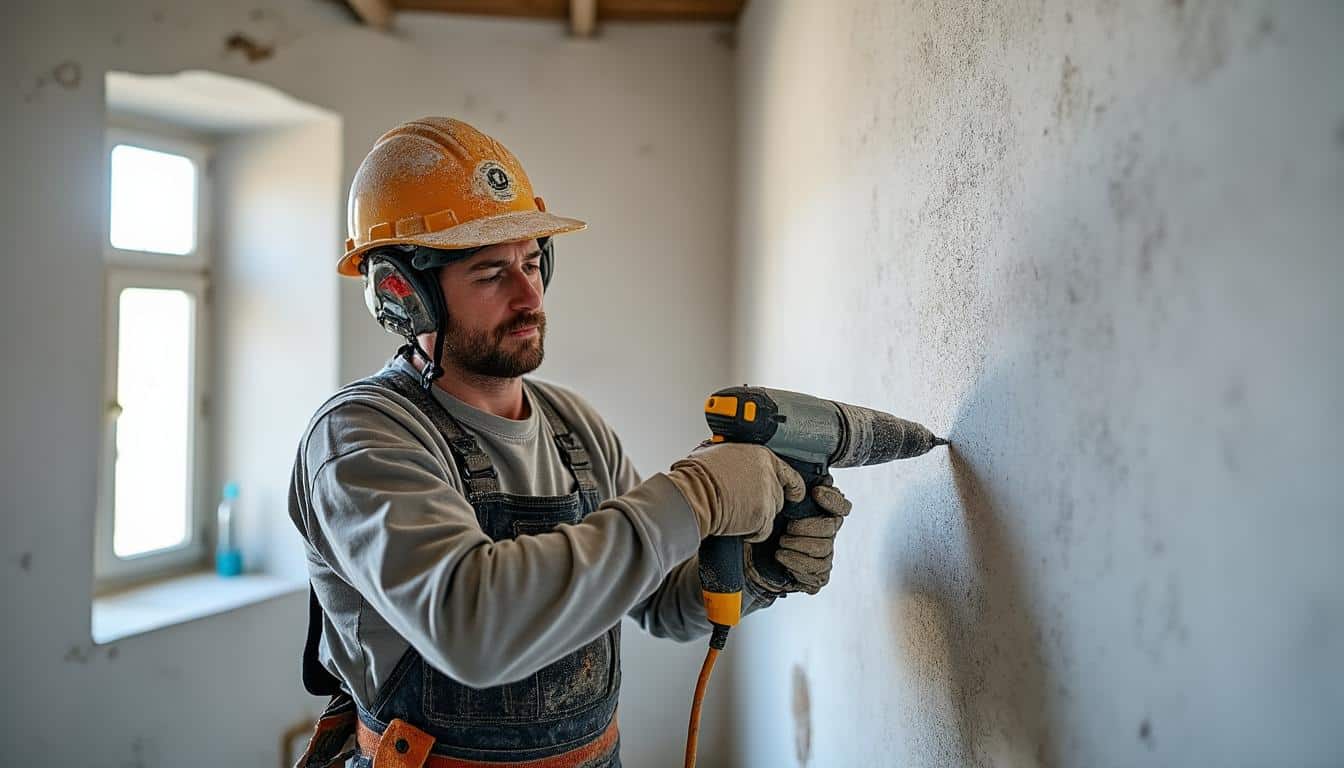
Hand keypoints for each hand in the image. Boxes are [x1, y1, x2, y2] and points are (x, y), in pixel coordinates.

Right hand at [666, 442, 805, 540]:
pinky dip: (752, 533)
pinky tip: (737, 526)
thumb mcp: (721, 453)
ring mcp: (768, 496)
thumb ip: (739, 460)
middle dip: (764, 504)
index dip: (792, 486)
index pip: (789, 473)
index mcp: (761, 456)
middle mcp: (769, 474)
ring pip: (772, 513)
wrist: (693, 493)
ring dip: (757, 518)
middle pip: (779, 496)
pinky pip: (764, 531)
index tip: (794, 494)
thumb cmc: (698, 474)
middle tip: (746, 506)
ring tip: (736, 513)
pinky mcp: (763, 516)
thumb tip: (736, 463)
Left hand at [745, 475, 851, 595]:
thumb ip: (787, 487)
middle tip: (788, 528)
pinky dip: (798, 565)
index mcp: (821, 515)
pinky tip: (784, 559)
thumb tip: (796, 481)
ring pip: (823, 550)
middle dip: (806, 527)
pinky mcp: (817, 576)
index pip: (842, 506)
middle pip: (830, 529)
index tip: (816, 493)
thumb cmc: (767, 527)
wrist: (753, 558)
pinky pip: (817, 573)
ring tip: (781, 544)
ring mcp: (823, 556)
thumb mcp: (773, 503)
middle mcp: (826, 535)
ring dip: (799, 547)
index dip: (833, 500)